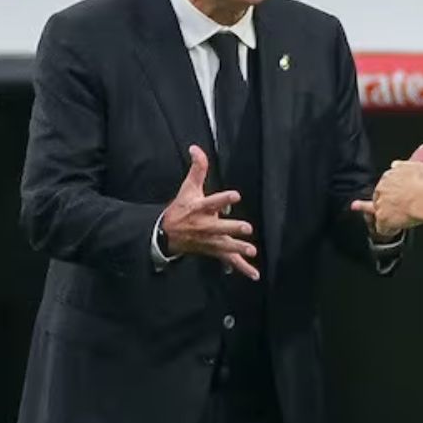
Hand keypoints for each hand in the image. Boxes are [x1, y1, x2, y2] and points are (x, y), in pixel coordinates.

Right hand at [162, 145, 258, 279]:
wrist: (167, 234)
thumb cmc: (182, 209)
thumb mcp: (188, 188)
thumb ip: (197, 169)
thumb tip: (195, 148)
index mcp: (199, 209)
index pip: (211, 202)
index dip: (223, 199)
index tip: (235, 195)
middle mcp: (205, 226)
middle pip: (219, 228)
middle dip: (232, 229)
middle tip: (246, 228)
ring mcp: (210, 240)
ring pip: (225, 246)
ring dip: (238, 249)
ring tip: (251, 250)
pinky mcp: (214, 251)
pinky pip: (229, 260)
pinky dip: (242, 268)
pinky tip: (255, 275)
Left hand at [351, 142, 422, 236]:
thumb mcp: (419, 165)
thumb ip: (410, 161)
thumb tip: (403, 159)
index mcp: (390, 175)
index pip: (385, 182)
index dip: (391, 191)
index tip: (394, 195)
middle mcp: (382, 188)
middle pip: (380, 198)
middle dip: (388, 203)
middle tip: (400, 210)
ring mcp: (381, 204)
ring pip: (380, 213)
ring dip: (388, 218)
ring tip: (397, 221)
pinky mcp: (382, 218)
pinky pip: (382, 228)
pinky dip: (389, 230)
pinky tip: (395, 230)